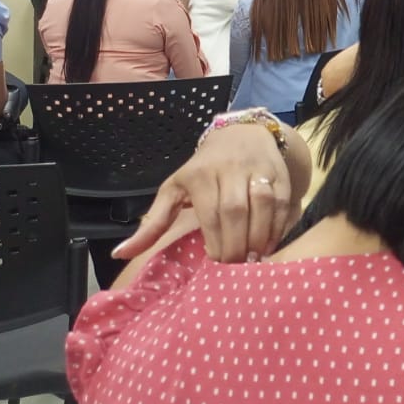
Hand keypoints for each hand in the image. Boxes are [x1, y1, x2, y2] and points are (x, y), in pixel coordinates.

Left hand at [112, 123, 294, 263]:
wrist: (242, 134)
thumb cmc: (202, 171)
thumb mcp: (173, 190)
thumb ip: (152, 224)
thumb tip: (120, 254)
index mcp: (199, 175)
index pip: (210, 212)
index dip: (215, 241)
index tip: (215, 264)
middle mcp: (230, 169)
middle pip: (236, 211)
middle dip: (237, 244)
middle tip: (235, 268)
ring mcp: (258, 169)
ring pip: (264, 205)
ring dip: (260, 236)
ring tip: (255, 260)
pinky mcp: (280, 174)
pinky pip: (283, 203)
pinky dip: (279, 227)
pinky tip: (270, 245)